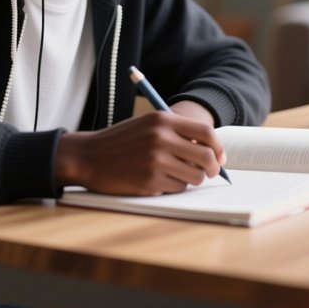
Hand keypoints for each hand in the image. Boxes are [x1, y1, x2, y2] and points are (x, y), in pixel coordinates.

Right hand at [55, 112, 225, 195]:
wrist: (89, 156)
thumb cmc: (120, 141)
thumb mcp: (147, 126)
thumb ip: (176, 132)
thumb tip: (210, 149)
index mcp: (162, 119)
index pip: (206, 133)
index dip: (218, 147)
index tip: (220, 156)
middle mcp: (161, 138)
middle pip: (206, 157)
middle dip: (212, 168)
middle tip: (209, 172)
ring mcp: (156, 160)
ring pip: (195, 177)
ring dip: (191, 179)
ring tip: (176, 174)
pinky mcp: (150, 180)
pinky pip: (177, 188)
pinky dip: (173, 187)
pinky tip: (158, 180)